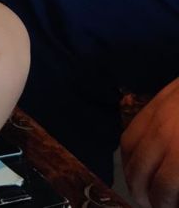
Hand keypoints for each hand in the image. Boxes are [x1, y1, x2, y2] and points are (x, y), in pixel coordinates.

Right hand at [121, 77, 178, 207]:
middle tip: (153, 204)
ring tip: (142, 188)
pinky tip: (139, 162)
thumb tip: (177, 192)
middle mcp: (162, 135)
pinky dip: (129, 153)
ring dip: (131, 175)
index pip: (162, 188)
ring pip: (128, 152)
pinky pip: (129, 133)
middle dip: (143, 196)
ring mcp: (154, 116)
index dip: (163, 205)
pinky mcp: (152, 104)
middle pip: (138, 172)